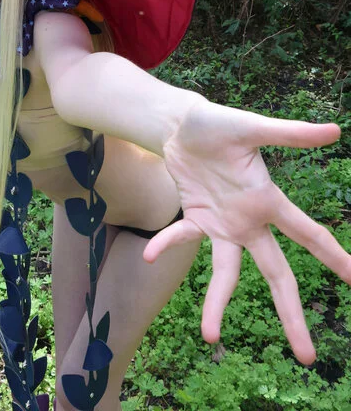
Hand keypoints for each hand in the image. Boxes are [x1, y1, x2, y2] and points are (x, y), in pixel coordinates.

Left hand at [144, 98, 350, 363]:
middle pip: (276, 274)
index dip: (334, 257)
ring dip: (217, 302)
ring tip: (209, 336)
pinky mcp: (195, 218)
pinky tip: (149, 254)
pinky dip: (166, 244)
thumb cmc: (219, 124)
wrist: (181, 124)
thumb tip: (334, 129)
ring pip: (227, 273)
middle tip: (306, 356)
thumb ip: (289, 133)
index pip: (308, 235)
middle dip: (291, 313)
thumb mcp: (252, 127)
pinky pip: (181, 237)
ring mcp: (222, 224)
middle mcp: (249, 220)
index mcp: (268, 201)